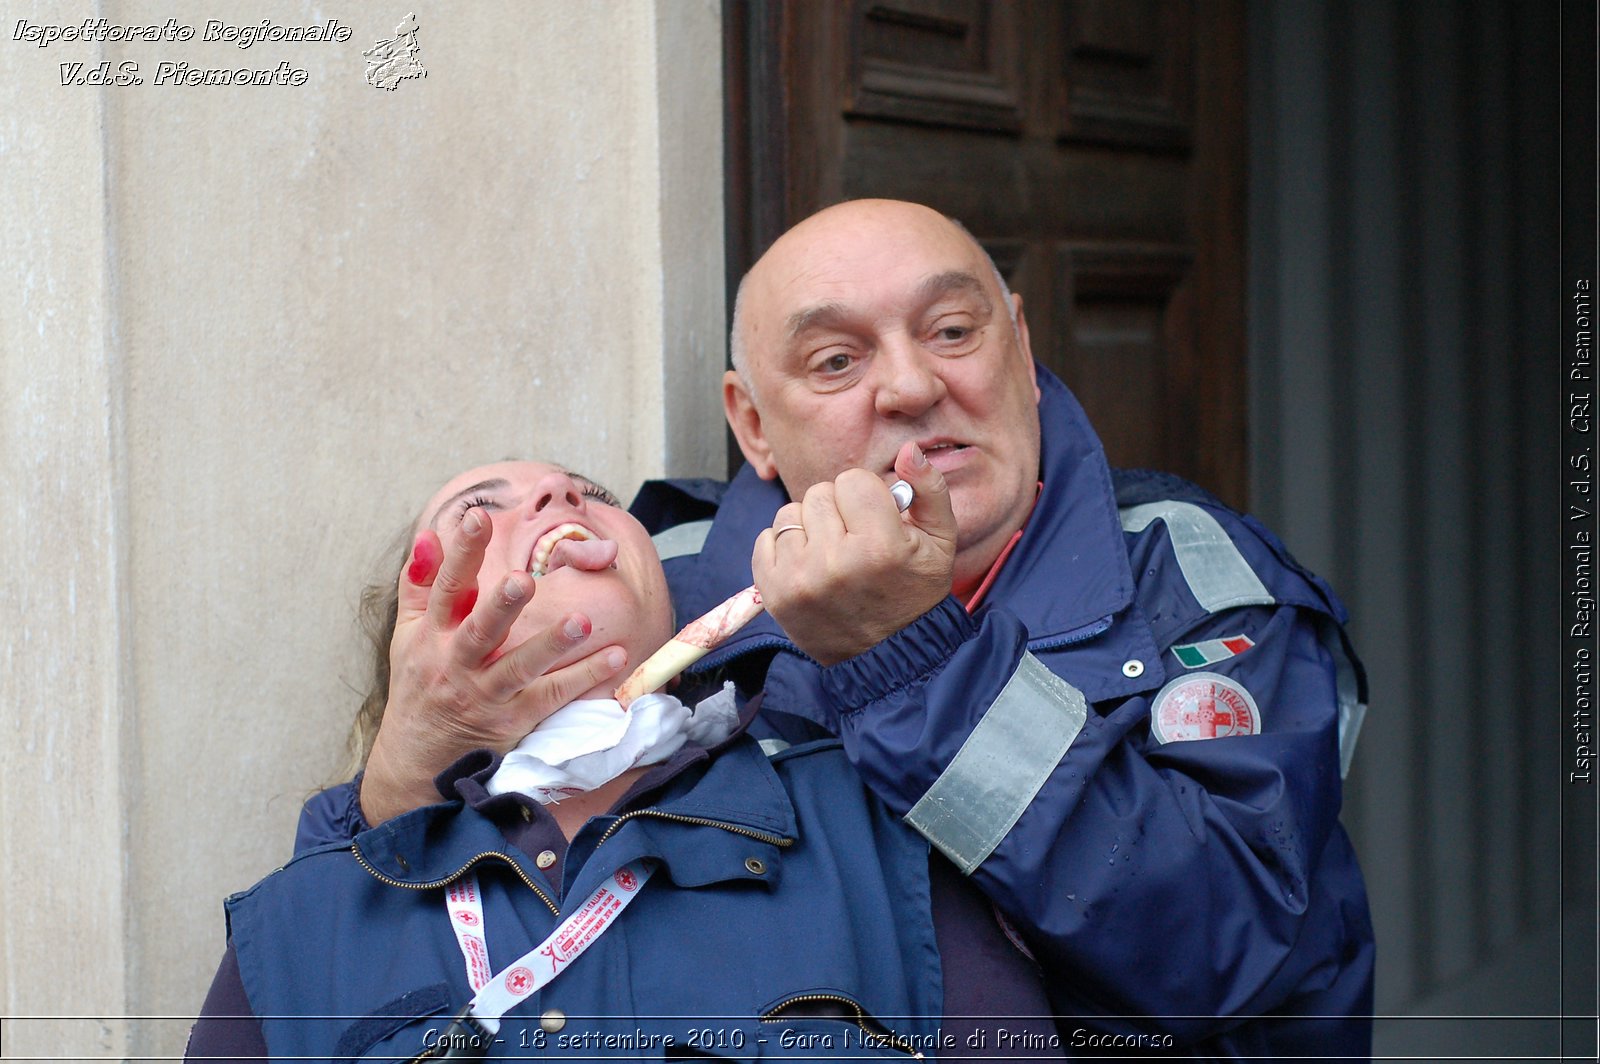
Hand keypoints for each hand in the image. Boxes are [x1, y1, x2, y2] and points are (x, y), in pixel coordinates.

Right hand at [359, 510, 627, 824]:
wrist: (418, 761)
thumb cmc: (419, 683)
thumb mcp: (409, 634)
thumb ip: (419, 582)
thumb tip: (429, 534)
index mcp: (431, 636)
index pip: (445, 587)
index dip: (461, 553)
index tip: (478, 516)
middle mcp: (456, 664)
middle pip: (480, 631)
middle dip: (500, 606)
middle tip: (523, 579)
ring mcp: (486, 694)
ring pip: (520, 667)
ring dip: (552, 644)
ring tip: (583, 620)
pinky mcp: (514, 719)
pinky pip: (552, 696)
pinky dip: (585, 677)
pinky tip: (617, 656)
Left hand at [752, 442, 957, 665]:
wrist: (889, 656)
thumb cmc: (915, 593)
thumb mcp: (940, 541)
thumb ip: (929, 489)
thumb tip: (906, 452)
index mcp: (879, 546)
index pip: (853, 480)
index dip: (866, 497)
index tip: (875, 522)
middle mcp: (835, 563)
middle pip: (820, 493)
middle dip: (838, 510)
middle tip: (855, 541)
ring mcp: (800, 580)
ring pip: (790, 513)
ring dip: (810, 527)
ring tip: (831, 554)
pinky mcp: (774, 594)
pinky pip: (765, 539)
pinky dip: (784, 547)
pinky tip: (809, 565)